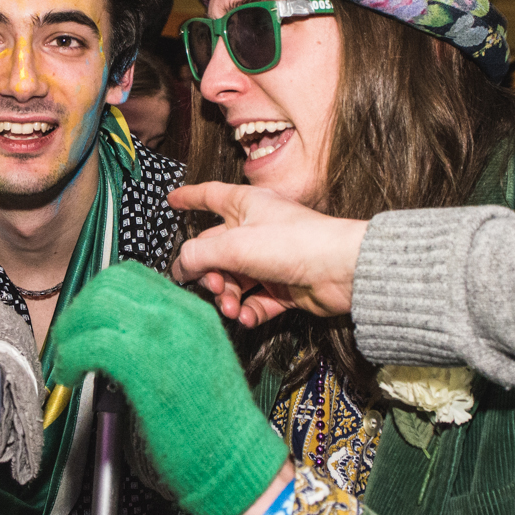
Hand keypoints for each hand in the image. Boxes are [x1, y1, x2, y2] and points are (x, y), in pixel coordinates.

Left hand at [52, 262, 287, 514]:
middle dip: (79, 310)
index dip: (99, 296)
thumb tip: (117, 336)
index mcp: (194, 312)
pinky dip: (70, 357)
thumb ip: (162, 340)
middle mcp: (180, 315)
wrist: (238, 458)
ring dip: (70, 333)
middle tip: (68, 340)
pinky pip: (92, 343)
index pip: (133, 277)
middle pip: (110, 284)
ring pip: (97, 306)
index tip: (86, 322)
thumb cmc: (216, 425)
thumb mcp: (196, 362)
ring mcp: (163, 336)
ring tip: (66, 362)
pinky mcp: (145, 364)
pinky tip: (71, 377)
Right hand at [168, 183, 366, 328]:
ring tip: (232, 308)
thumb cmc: (294, 243)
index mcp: (246, 206)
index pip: (210, 196)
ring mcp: (270, 260)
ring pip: (235, 281)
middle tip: (214, 286)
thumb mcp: (234, 245)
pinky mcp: (285, 287)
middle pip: (216, 250)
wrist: (342, 271)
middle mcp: (256, 231)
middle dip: (208, 272)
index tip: (171, 200)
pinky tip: (247, 317)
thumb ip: (198, 255)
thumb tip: (179, 267)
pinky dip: (249, 311)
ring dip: (228, 297)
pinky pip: (257, 301)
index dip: (189, 197)